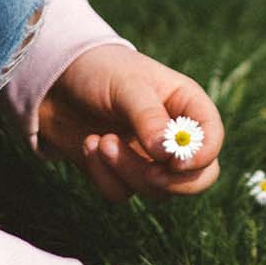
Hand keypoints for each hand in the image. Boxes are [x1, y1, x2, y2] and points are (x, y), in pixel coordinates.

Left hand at [33, 48, 224, 202]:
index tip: (177, 162)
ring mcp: (148, 159)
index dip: (202, 155)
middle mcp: (172, 136)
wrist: (53, 82)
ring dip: (127, 172)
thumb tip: (168, 154)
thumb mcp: (126, 86)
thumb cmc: (99, 71)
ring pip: (156, 190)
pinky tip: (88, 145)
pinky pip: (122, 193)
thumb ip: (149, 118)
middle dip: (173, 182)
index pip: (211, 139)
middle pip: (197, 178)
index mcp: (186, 106)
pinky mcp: (120, 174)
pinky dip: (103, 176)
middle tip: (151, 175)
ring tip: (100, 141)